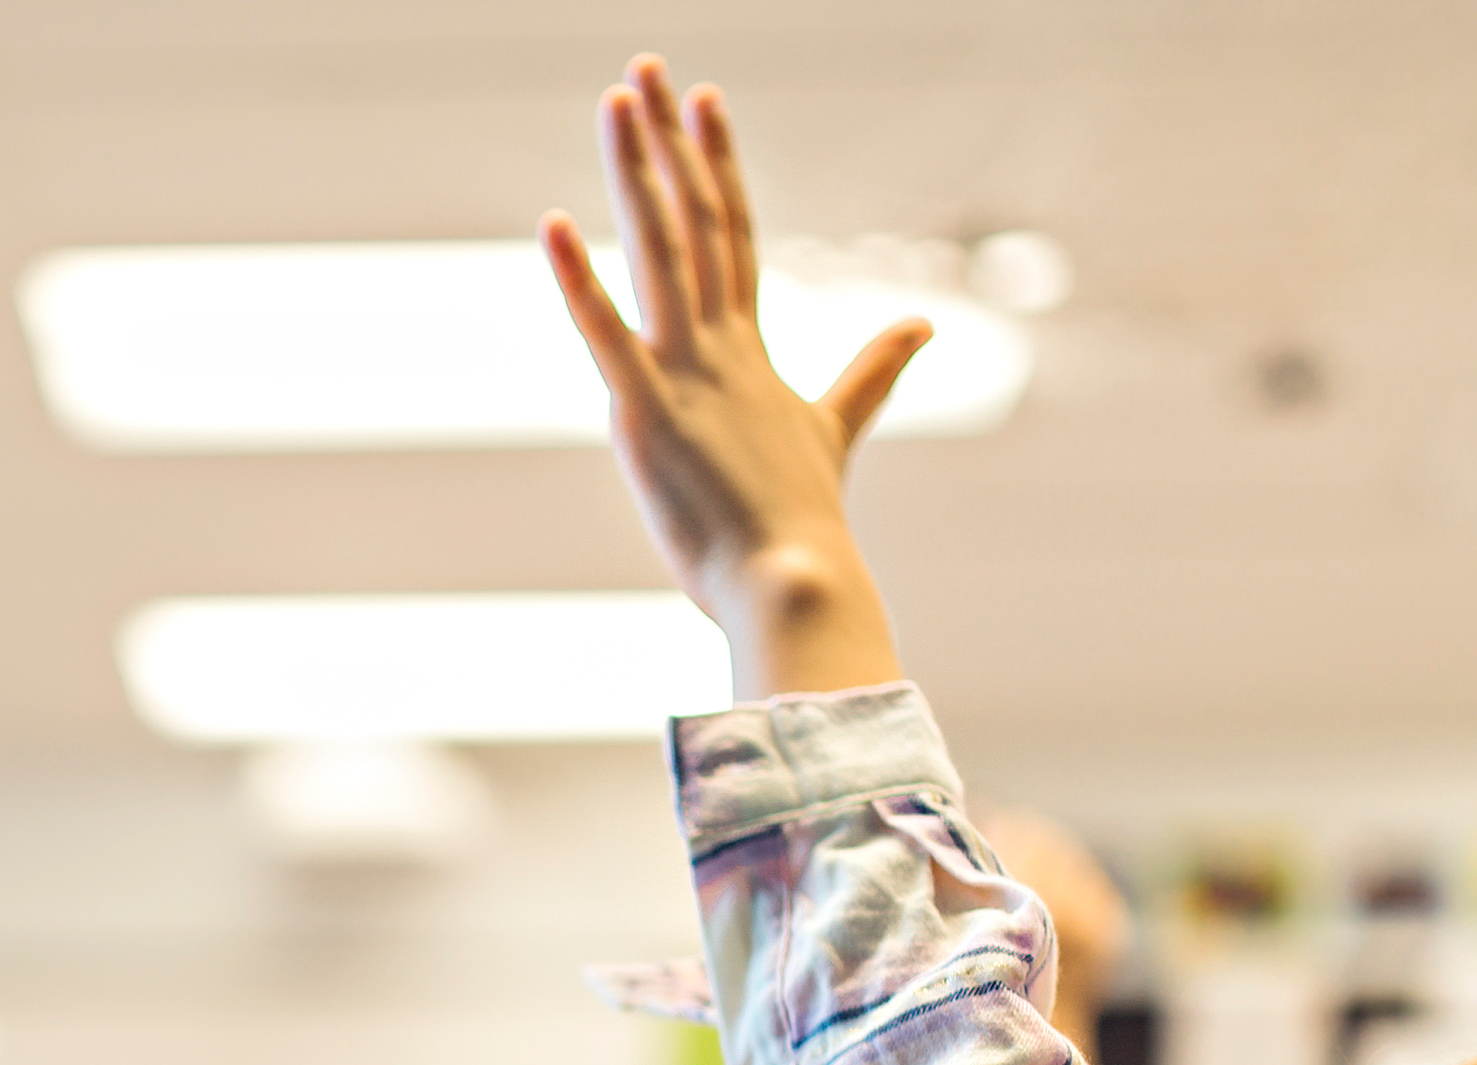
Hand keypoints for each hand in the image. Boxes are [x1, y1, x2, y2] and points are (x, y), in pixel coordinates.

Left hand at [543, 57, 923, 695]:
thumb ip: (872, 375)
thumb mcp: (834, 433)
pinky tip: (553, 224)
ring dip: (637, 174)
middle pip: (695, 222)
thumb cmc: (802, 526)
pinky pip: (607, 337)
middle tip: (646, 69)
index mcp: (748, 351)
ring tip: (619, 102)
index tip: (703, 101)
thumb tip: (923, 326)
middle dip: (670, 143)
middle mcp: (719, 348)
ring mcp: (686, 377)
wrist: (796, 584)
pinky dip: (580, 282)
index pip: (733, 235)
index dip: (716, 165)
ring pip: (661, 254)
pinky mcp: (649, 418)